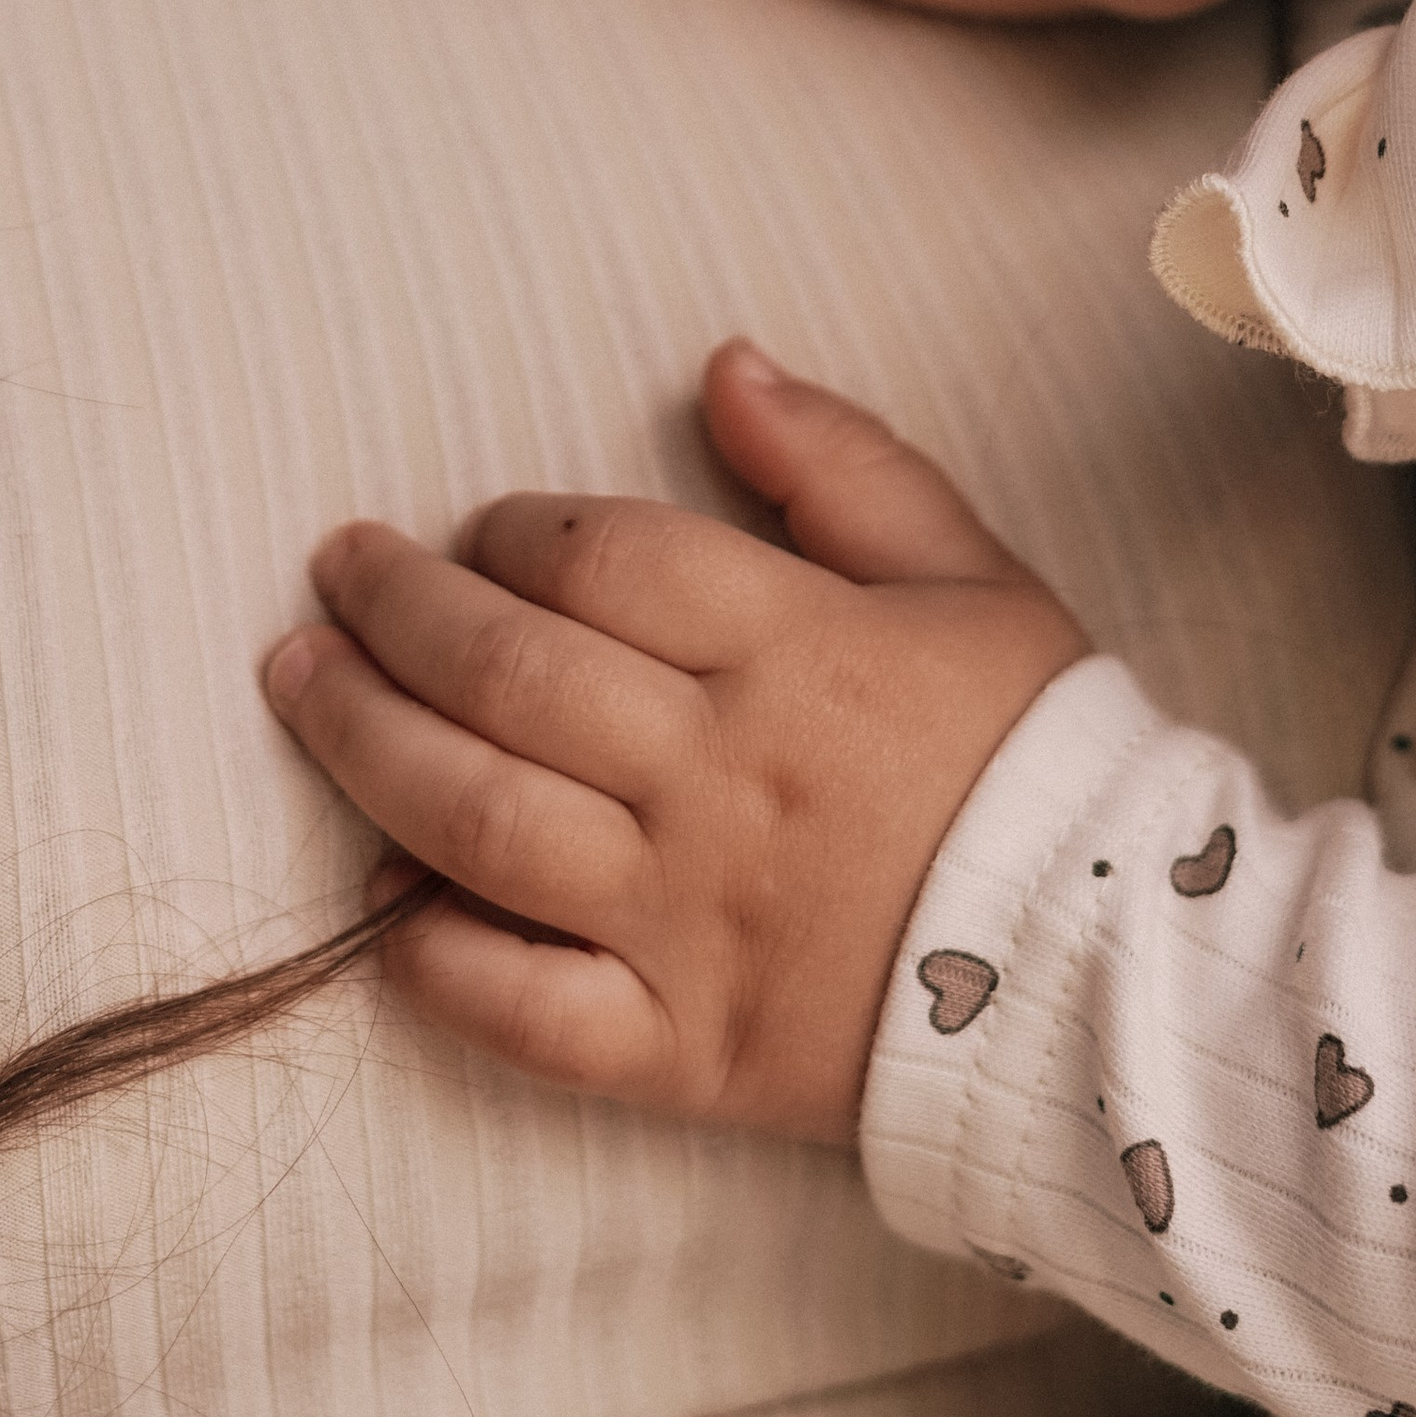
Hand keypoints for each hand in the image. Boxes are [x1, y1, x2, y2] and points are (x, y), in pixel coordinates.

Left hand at [263, 341, 1086, 1142]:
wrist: (1114, 976)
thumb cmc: (1038, 757)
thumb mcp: (968, 572)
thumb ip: (840, 463)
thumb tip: (723, 366)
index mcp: (792, 650)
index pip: (600, 559)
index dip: (513, 530)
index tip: (475, 528)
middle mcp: (720, 779)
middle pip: (510, 674)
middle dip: (393, 609)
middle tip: (331, 575)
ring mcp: (689, 920)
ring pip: (481, 823)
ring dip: (368, 744)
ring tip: (302, 685)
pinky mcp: (683, 1049)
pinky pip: (525, 1010)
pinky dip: (436, 960)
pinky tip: (380, 906)